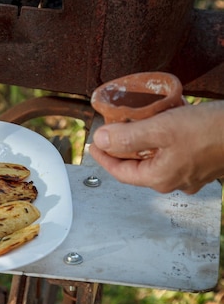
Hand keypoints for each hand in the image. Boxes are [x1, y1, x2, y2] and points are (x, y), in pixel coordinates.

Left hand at [89, 101, 223, 193]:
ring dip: (142, 142)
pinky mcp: (203, 162)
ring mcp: (191, 173)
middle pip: (137, 166)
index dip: (103, 157)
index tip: (93, 143)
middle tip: (112, 128)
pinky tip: (163, 123)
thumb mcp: (161, 129)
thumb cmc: (211, 130)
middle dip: (122, 147)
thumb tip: (102, 140)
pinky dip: (162, 139)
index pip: (120, 172)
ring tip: (134, 122)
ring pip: (156, 158)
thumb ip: (128, 138)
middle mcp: (174, 181)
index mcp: (160, 178)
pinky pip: (173, 152)